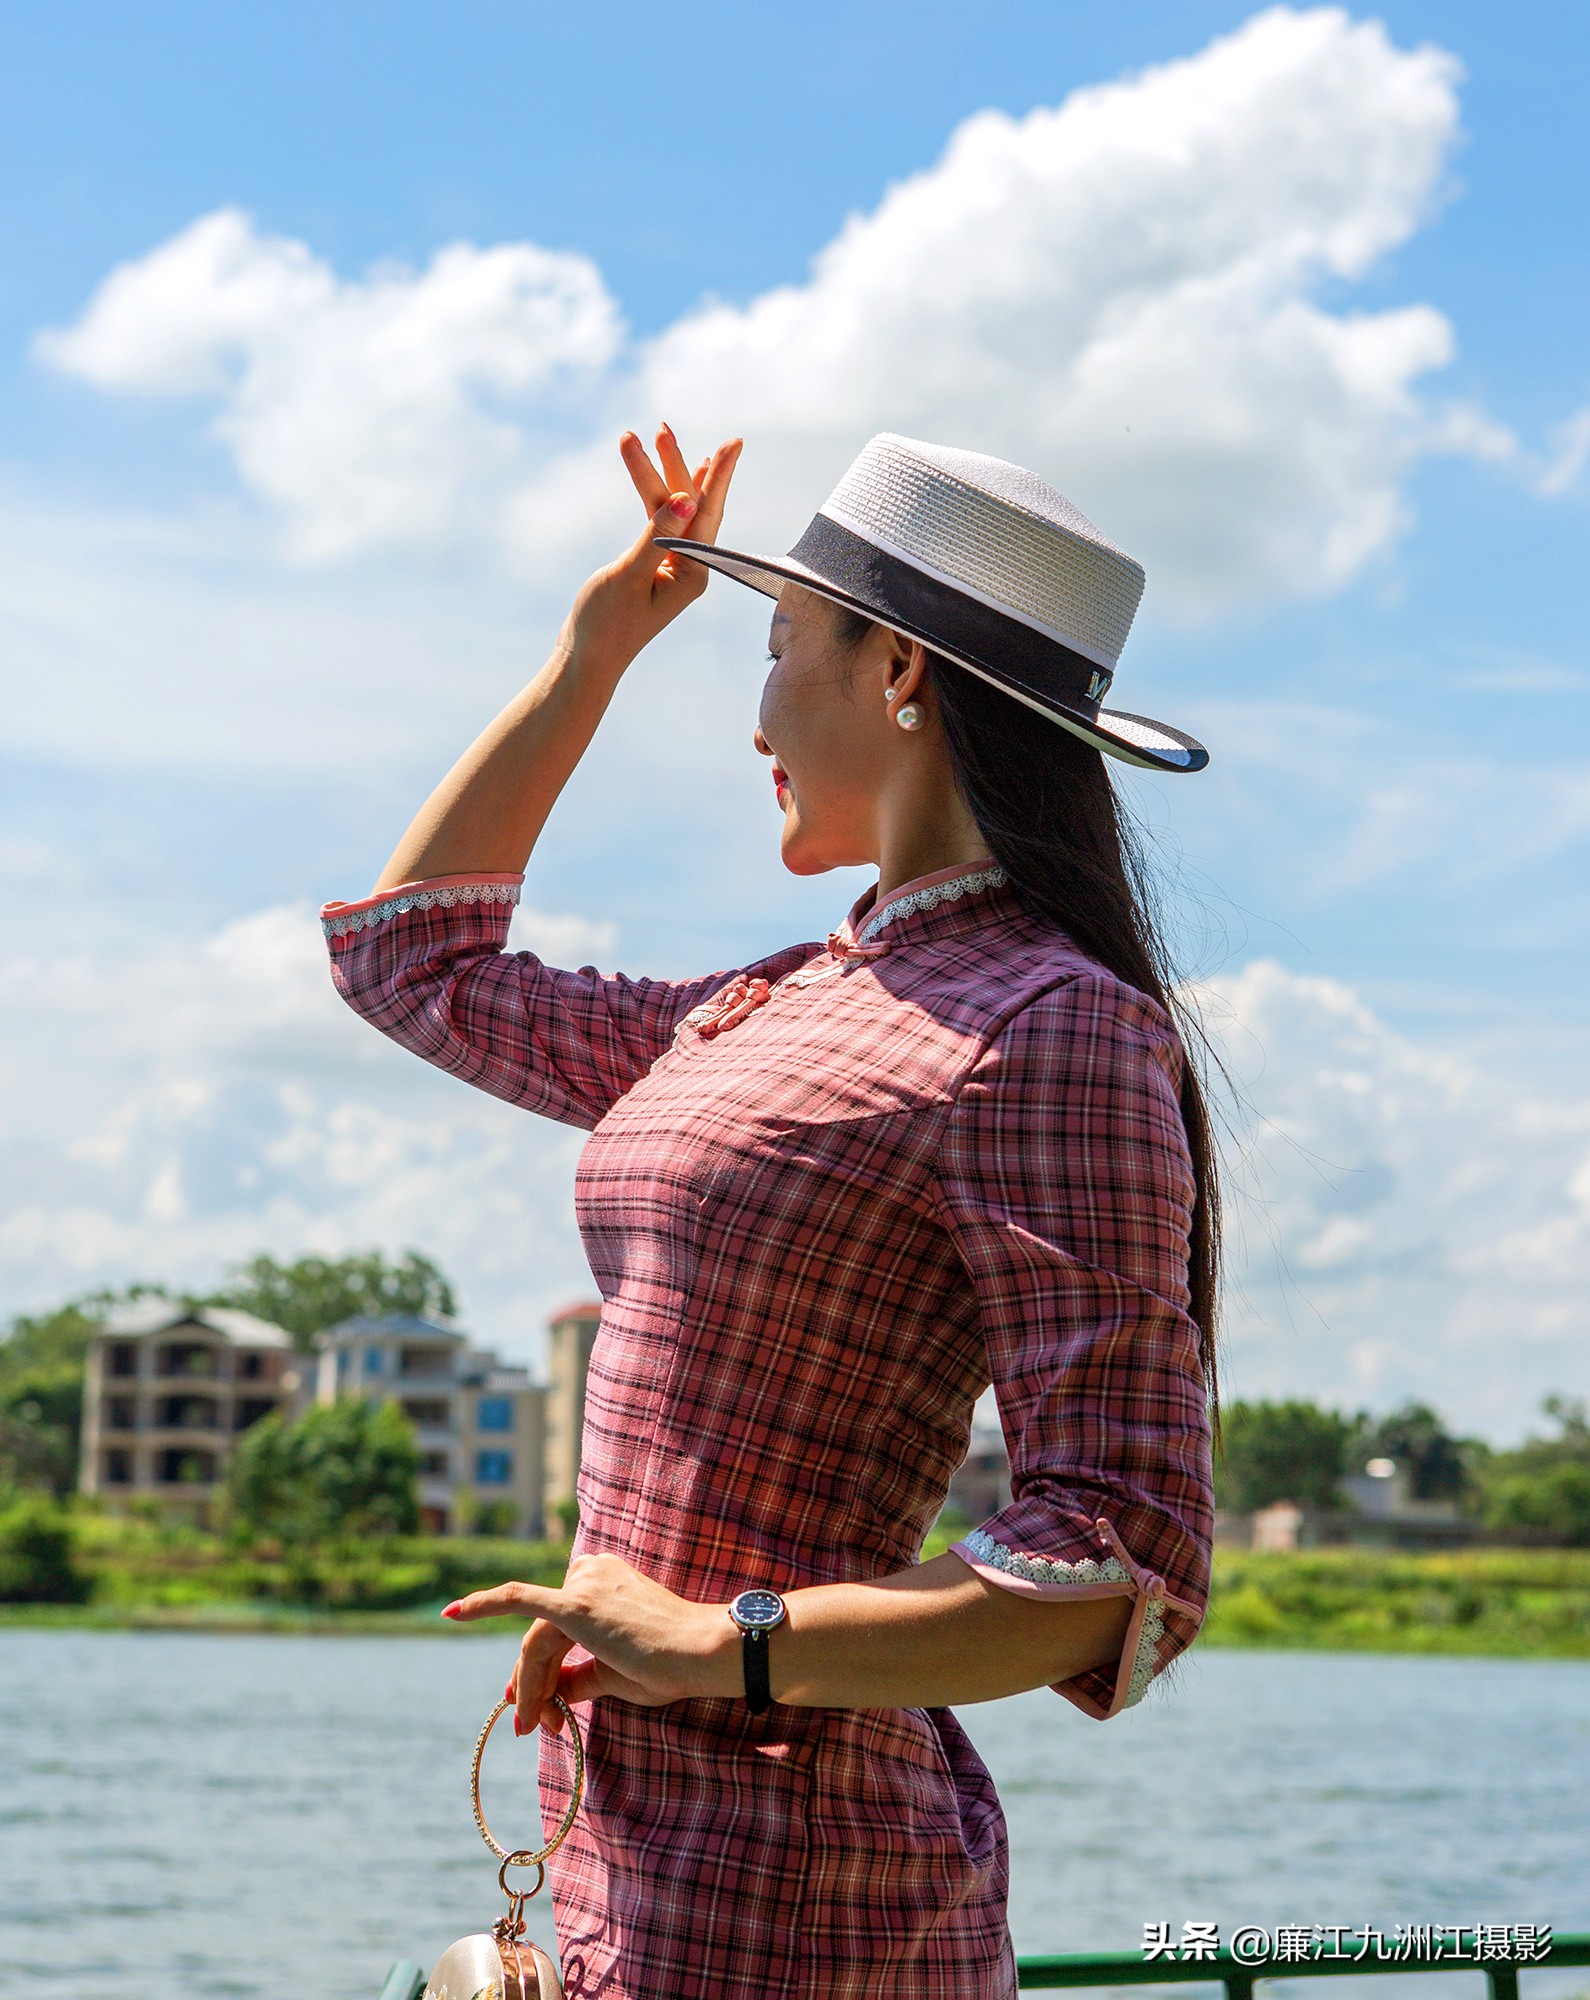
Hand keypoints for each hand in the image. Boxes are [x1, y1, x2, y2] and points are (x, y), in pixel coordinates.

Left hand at [441, 1551, 738, 1734]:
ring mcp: (584, 1585)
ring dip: (531, 1687)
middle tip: (532, 1727)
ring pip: (536, 1644)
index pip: (555, 1633)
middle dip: (532, 1686)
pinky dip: (484, 1604)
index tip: (540, 1714)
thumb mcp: (617, 1672)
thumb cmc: (672, 1663)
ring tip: (537, 1726)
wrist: (703, 1653)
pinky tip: (453, 1613)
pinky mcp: (578, 1604)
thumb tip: (549, 1696)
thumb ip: (579, 1678)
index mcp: (602, 1581)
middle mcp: (590, 1573)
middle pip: (540, 1639)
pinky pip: (520, 1600)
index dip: (541, 1676)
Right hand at [557, 424, 742, 676]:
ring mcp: (675, 567)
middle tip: (664, 427)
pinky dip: (658, 497)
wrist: (586, 659)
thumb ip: (656, 535)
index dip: (719, 476)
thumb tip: (685, 498)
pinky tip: (667, 476)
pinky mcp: (655, 567)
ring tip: (648, 435)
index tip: (732, 442)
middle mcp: (692, 569)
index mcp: (693, 573)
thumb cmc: (605, 624)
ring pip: (672, 511)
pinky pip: (662, 523)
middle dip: (678, 465)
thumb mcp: (629, 574)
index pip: (709, 514)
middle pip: (692, 506)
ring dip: (658, 475)